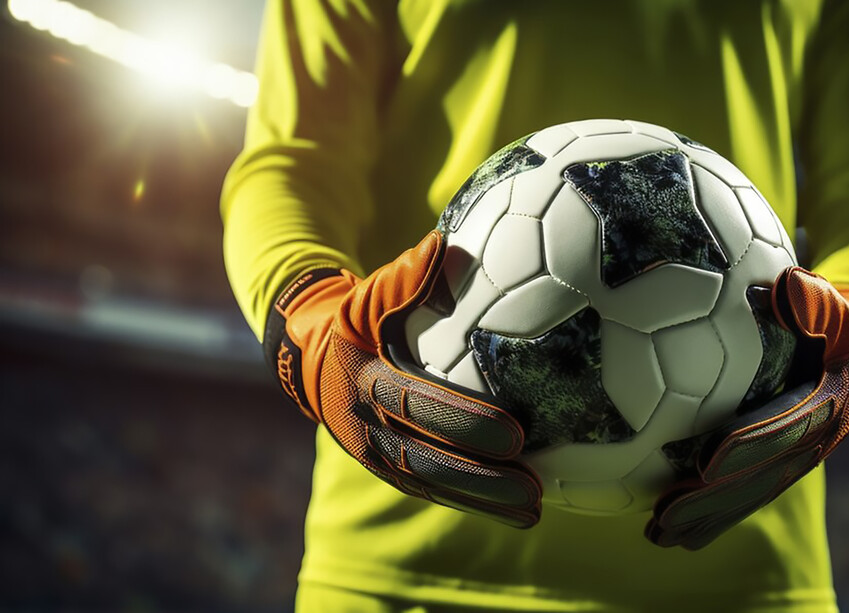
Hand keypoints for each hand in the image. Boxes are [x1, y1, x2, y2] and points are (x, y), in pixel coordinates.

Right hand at [265, 231, 541, 527]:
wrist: (309, 363)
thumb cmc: (353, 320)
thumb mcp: (365, 295)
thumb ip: (403, 276)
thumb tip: (443, 245)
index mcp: (362, 381)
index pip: (417, 404)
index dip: (463, 421)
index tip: (515, 433)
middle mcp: (366, 427)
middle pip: (428, 459)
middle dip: (482, 477)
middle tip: (533, 488)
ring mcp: (376, 454)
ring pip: (432, 485)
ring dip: (483, 500)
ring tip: (534, 511)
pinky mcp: (388, 469)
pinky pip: (432, 491)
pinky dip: (471, 503)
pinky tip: (514, 512)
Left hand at [645, 267, 848, 549]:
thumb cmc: (836, 326)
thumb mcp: (834, 308)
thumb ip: (814, 300)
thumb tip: (787, 285)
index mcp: (827, 404)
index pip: (785, 427)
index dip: (750, 445)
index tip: (708, 461)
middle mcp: (812, 443)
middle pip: (759, 477)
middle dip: (714, 500)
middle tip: (668, 516)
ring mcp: (796, 461)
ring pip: (749, 496)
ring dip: (705, 518)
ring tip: (658, 533)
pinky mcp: (780, 469)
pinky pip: (745, 497)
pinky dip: (711, 517)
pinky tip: (670, 531)